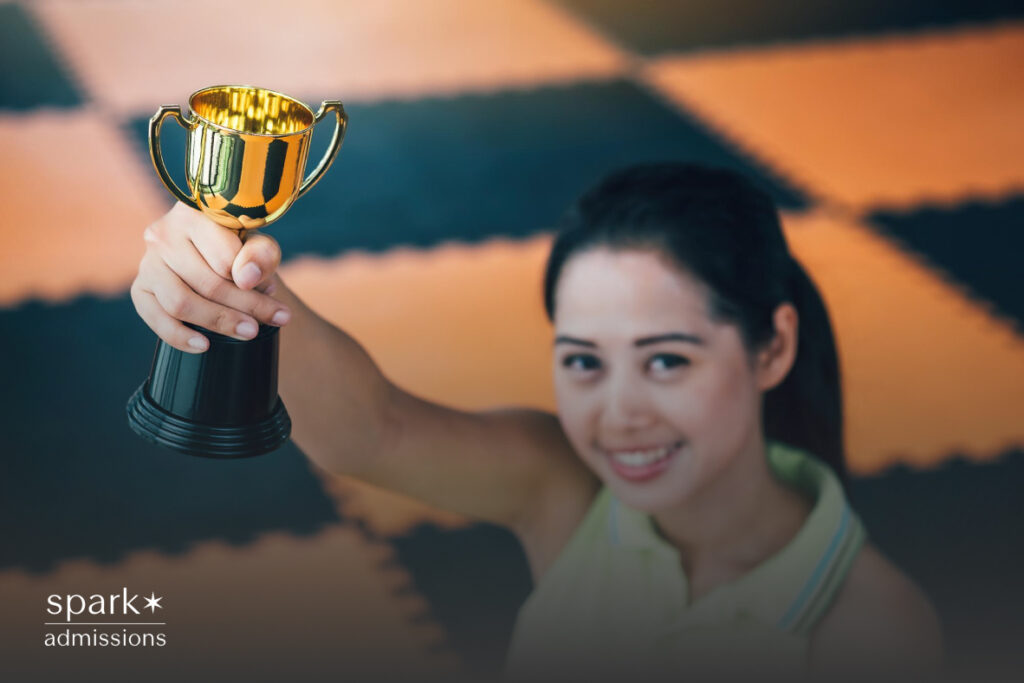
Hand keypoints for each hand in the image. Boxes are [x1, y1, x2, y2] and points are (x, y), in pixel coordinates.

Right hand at [130, 202, 290, 352]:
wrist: (216, 260)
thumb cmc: (240, 250)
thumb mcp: (259, 246)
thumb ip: (261, 254)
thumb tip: (246, 279)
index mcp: (193, 213)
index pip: (224, 256)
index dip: (252, 279)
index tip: (272, 290)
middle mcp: (164, 234)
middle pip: (207, 283)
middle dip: (246, 306)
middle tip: (276, 319)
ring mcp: (148, 262)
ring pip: (181, 303)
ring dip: (219, 322)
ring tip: (250, 331)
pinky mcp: (140, 289)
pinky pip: (155, 319)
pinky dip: (180, 337)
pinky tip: (204, 345)